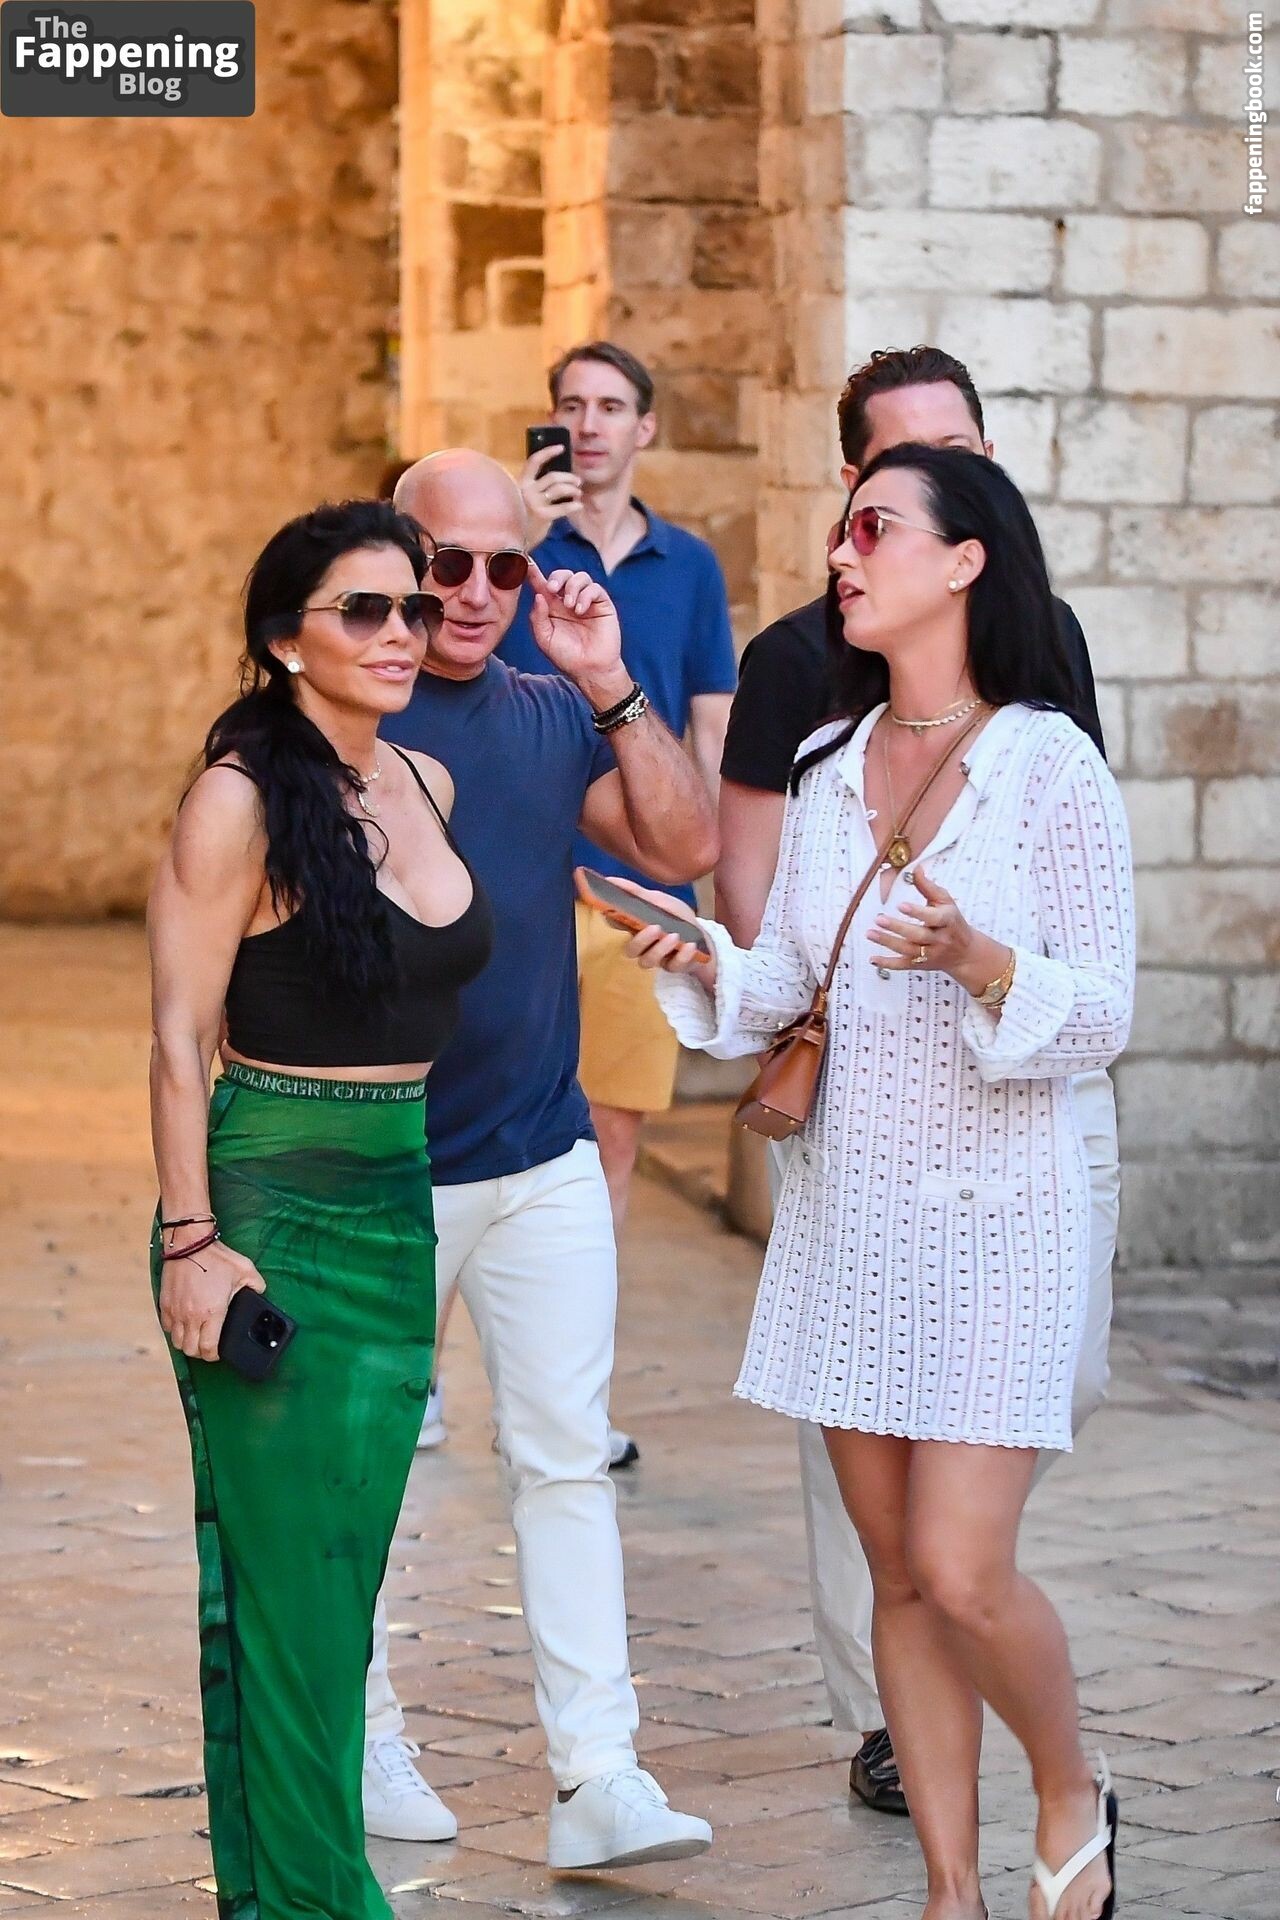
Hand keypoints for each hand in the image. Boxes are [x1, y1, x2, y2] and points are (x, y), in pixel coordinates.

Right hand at [159, 1235, 266, 1361]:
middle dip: (201, 1352)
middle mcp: (191, 1316)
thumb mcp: (245, 1270)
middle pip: (191, 1350)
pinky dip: (174, 1330)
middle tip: (208, 1345)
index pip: (208, 1349)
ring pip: (177, 1342)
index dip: (214, 1355)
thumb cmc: (217, 1257)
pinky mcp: (164, 1303)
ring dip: (187, 1343)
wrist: (189, 1242)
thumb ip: (256, 1285)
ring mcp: (175, 1311)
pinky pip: (166, 1327)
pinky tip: (184, 1323)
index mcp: (212, 1313)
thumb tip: (261, 1293)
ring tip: (196, 1335)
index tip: (219, 1351)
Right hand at [520, 444, 582, 539]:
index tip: (562, 448)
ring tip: (578, 493)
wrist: (510, 541)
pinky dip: (573, 505)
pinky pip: (563, 507)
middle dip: (569, 478)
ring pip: (559, 489)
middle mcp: (526, 490)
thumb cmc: (519, 520)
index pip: (534, 461)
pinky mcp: (542, 516)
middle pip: (553, 476)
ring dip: (572, 489)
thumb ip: (535, 489)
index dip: (548, 452)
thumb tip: (559, 479)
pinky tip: (579, 506)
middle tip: (578, 481)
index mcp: (520, 483)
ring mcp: (534, 502)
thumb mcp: (522, 499)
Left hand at [527, 560, 628, 708]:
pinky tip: (580, 610)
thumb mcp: (544, 638)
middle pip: (563, 575)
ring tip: (570, 606)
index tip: (526, 564)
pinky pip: (595, 589)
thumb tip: (539, 595)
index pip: (543, 585)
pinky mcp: (602, 604)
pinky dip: (586, 595)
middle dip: (557, 577)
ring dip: (572, 587)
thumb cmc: (566, 657)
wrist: (590, 670)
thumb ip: (538, 617)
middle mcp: (569, 601)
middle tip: (552, 588)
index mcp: (553, 607)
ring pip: (580, 577)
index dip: (534, 573)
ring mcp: (586, 601)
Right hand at [608, 879, 718, 984]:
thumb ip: (635, 892)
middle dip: (641, 940)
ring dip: (661, 948)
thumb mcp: (658, 900)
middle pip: (630, 950)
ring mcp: (657, 959)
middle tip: (655, 927)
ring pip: (648, 961)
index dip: (612, 920)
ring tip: (676, 935)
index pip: (616, 925)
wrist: (702, 935)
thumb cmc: (675, 917)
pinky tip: (690, 945)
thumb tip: (609, 880)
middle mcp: (642, 946)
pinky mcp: (673, 967)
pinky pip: (674, 966)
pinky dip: (682, 956)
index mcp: (635, 926)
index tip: (615, 912)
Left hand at [867, 865, 1004, 996]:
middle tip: (879, 919)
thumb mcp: (946, 902)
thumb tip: (916, 868)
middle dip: (897, 928)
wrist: (965, 953)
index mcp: (947, 920)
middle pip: (918, 935)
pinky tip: (873, 958)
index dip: (917, 912)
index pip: (933, 917)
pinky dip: (888, 963)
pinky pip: (903, 965)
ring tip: (870, 933)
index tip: (901, 905)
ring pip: (908, 950)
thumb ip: (929, 887)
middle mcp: (939, 939)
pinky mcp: (921, 964)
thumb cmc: (953, 922)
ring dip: (888, 942)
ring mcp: (930, 954)